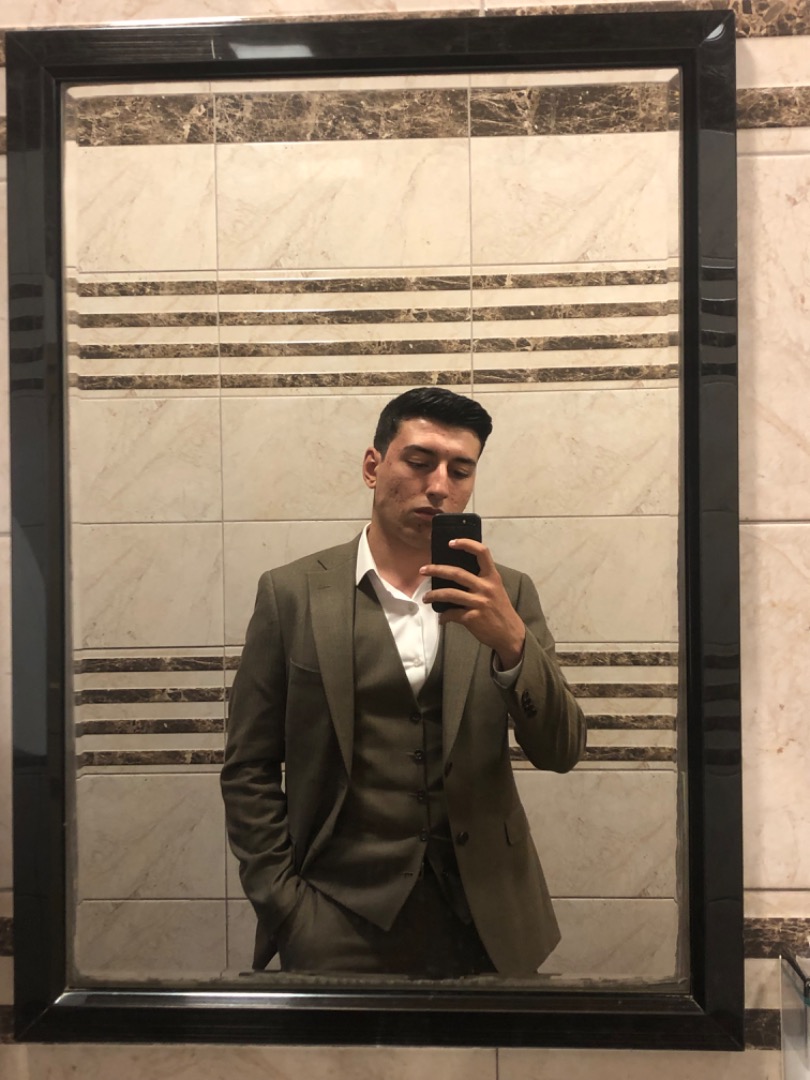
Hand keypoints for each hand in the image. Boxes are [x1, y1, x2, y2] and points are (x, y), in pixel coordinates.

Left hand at [421, 539, 525, 669]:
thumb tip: (454, 574)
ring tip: (426, 598)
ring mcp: (479, 602)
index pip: (482, 552)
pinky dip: (444, 616)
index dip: (466, 544)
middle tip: (423, 570)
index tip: (451, 542)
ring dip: (433, 595)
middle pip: (457, 573)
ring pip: (449, 594)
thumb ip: (480, 580)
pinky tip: (441, 618)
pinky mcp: (472, 618)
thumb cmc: (500, 609)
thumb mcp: (495, 589)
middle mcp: (486, 587)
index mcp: (492, 577)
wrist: (509, 634)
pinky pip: (452, 614)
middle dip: (436, 570)